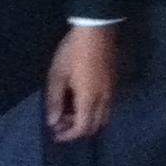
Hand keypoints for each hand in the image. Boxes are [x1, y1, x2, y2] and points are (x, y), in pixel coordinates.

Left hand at [46, 24, 115, 140]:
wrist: (97, 29)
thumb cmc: (73, 52)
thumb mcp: (57, 75)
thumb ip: (54, 100)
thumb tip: (52, 122)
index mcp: (89, 99)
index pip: (82, 128)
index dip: (68, 135)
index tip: (55, 133)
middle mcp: (104, 99)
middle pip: (95, 126)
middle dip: (77, 129)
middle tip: (60, 121)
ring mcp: (111, 90)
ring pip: (103, 116)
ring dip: (86, 119)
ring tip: (69, 110)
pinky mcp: (114, 82)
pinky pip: (106, 106)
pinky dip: (94, 110)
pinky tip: (81, 99)